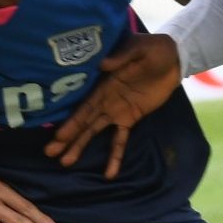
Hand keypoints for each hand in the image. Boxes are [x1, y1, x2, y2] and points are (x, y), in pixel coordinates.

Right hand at [42, 34, 182, 177]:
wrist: (172, 58)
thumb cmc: (153, 49)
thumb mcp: (140, 49)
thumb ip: (123, 56)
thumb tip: (103, 64)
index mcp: (103, 82)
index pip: (84, 104)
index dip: (72, 119)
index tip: (58, 134)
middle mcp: (104, 99)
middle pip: (83, 120)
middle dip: (68, 137)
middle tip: (50, 153)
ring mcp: (115, 110)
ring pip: (94, 131)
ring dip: (80, 146)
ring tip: (66, 163)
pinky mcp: (130, 118)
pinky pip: (120, 140)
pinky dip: (114, 156)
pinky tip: (109, 173)